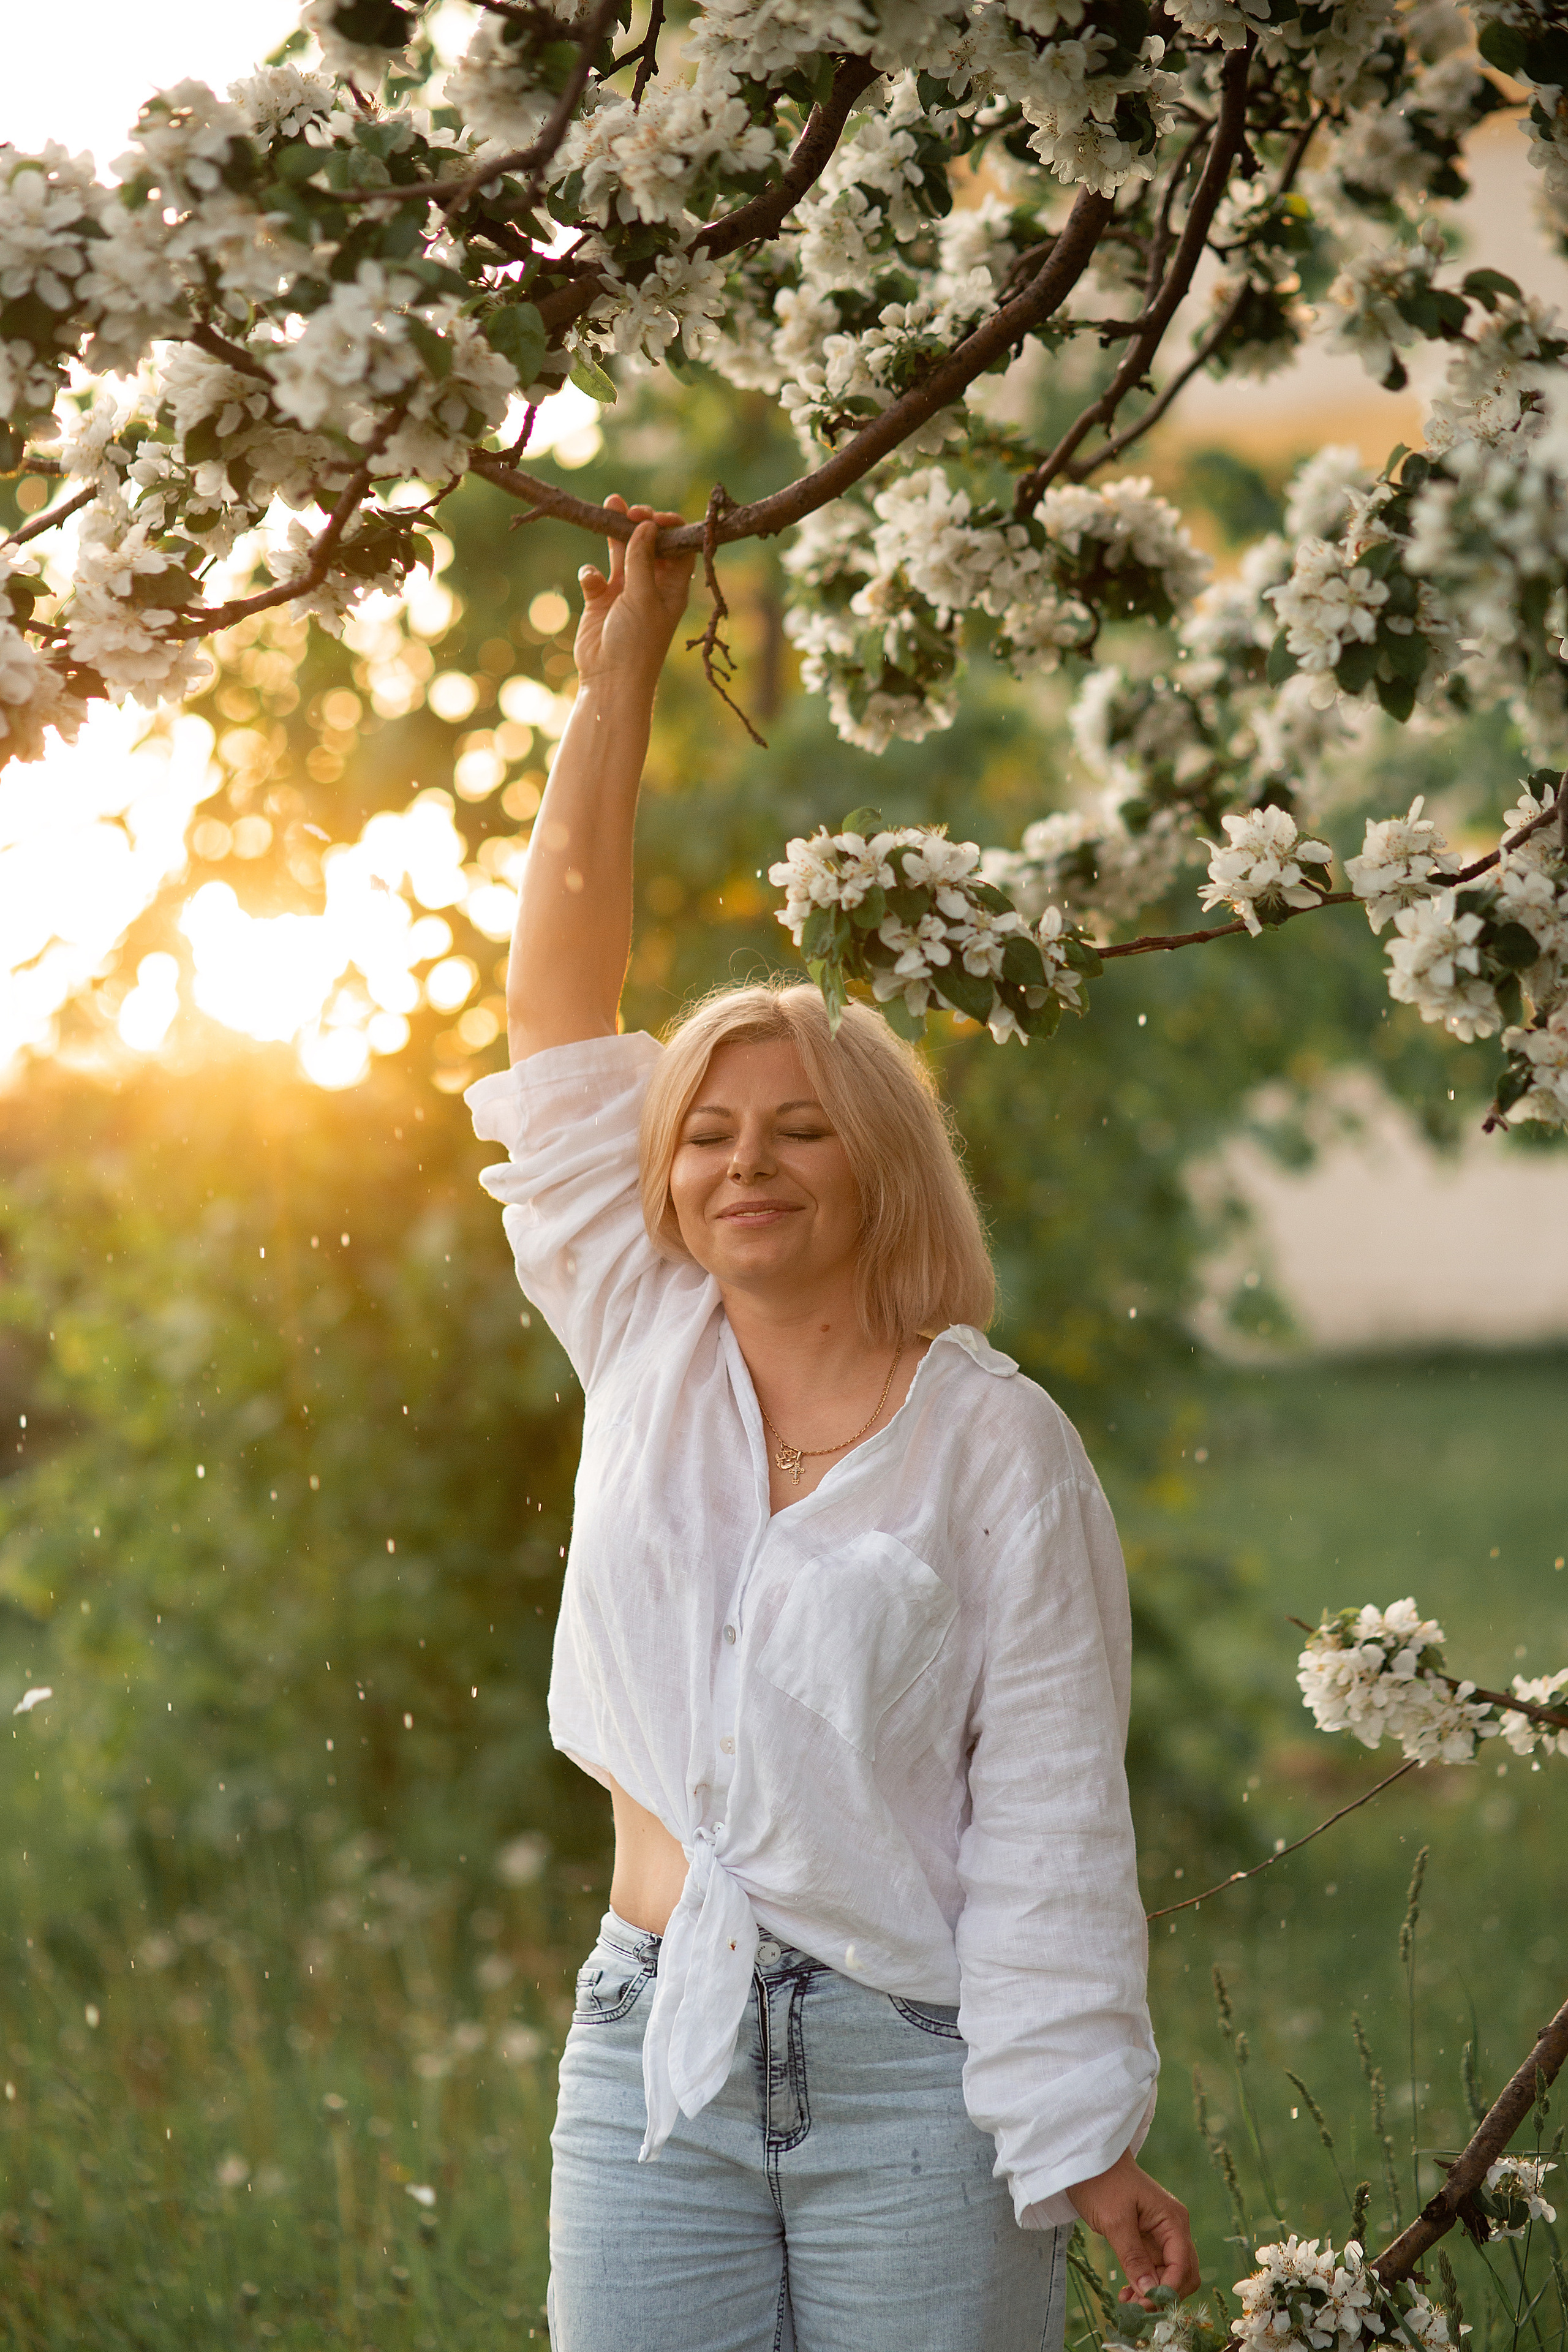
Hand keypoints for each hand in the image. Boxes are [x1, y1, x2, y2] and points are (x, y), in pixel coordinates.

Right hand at [573, 494, 695, 693]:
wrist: (609, 679)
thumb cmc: (636, 643)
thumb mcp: (643, 597)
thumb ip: (642, 559)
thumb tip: (647, 524)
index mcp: (673, 587)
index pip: (678, 547)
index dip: (670, 527)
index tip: (654, 517)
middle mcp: (651, 585)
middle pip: (649, 544)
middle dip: (640, 523)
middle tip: (630, 510)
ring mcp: (625, 591)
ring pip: (621, 552)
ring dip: (615, 532)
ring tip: (609, 505)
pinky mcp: (600, 599)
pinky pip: (596, 575)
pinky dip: (592, 573)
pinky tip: (592, 581)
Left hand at [1067, 2149, 1199, 2307]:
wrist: (1088, 2159)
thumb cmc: (1101, 2182)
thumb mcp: (1115, 2221)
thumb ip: (1134, 2258)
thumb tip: (1151, 2293)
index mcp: (1172, 2220)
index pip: (1183, 2265)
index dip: (1168, 2289)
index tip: (1144, 2305)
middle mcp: (1173, 2228)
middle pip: (1183, 2274)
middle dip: (1164, 2295)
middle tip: (1136, 2308)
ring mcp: (1161, 2234)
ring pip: (1168, 2275)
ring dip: (1153, 2293)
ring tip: (1127, 2303)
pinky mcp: (1147, 2239)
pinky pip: (1154, 2269)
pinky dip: (1144, 2284)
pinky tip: (1127, 2293)